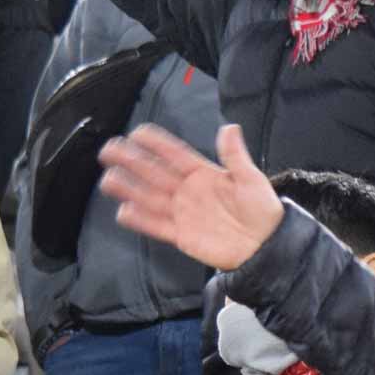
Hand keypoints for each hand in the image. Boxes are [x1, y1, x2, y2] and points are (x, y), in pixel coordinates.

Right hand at [101, 123, 285, 270]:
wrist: (267, 246)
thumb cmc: (263, 212)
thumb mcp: (251, 179)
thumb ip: (235, 156)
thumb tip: (229, 127)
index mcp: (203, 174)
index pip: (174, 154)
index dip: (156, 143)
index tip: (137, 132)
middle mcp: (188, 191)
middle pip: (154, 173)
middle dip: (132, 161)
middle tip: (109, 149)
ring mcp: (182, 213)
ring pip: (150, 198)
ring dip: (129, 188)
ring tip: (108, 179)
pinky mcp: (181, 235)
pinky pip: (157, 225)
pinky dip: (141, 220)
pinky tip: (124, 211)